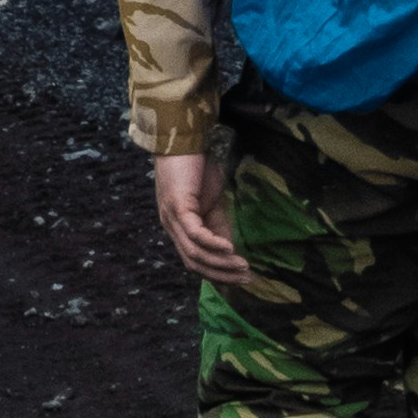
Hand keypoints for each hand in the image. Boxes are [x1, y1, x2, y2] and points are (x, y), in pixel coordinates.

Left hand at [152, 151, 250, 284]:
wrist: (182, 138)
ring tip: (243, 267)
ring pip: (194, 253)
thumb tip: (230, 250)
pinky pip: (195, 234)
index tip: (241, 279)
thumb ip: (216, 225)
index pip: (195, 261)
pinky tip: (230, 248)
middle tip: (247, 279)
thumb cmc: (195, 167)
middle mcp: (170, 226)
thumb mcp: (210, 202)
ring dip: (221, 264)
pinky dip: (213, 244)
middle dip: (222, 275)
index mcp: (177, 227)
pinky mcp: (177, 206)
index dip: (217, 274)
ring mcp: (171, 217)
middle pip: (194, 263)